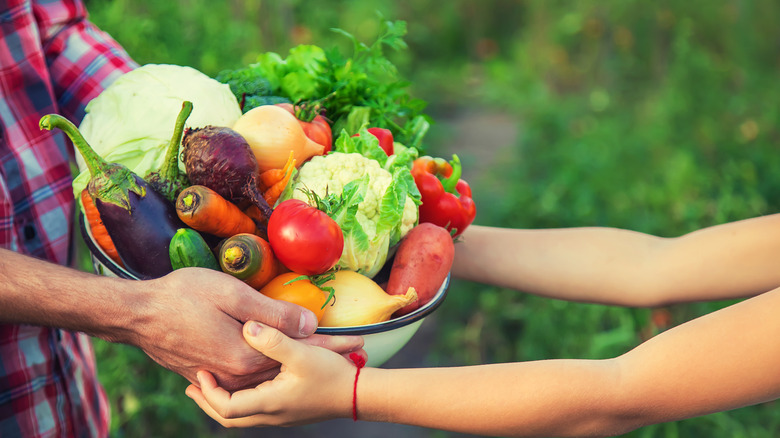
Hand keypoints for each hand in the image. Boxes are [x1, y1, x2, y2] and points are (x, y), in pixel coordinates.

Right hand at [126, 268, 363, 390]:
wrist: (137, 315)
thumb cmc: (182, 296)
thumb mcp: (232, 295)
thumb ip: (273, 313)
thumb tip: (310, 324)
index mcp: (248, 356)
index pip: (302, 349)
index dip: (333, 343)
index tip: (361, 341)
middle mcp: (239, 373)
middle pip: (291, 362)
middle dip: (323, 355)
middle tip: (355, 349)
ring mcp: (223, 376)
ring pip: (272, 370)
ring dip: (299, 360)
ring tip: (327, 353)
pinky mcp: (211, 373)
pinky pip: (251, 372)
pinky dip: (273, 363)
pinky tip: (282, 356)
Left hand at [185, 320, 361, 426]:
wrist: (359, 396)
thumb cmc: (332, 375)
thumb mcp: (302, 353)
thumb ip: (272, 339)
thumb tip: (246, 327)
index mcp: (269, 403)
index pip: (226, 408)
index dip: (209, 392)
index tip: (200, 373)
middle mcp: (272, 416)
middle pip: (229, 419)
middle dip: (209, 403)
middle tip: (193, 387)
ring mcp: (281, 417)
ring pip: (243, 418)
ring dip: (223, 403)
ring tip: (211, 386)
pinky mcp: (290, 412)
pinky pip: (255, 413)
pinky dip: (240, 402)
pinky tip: (244, 385)